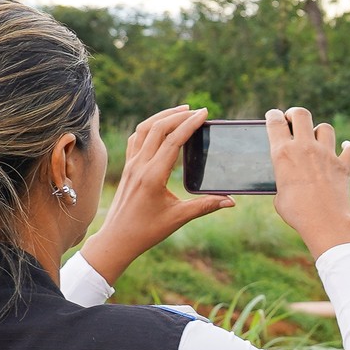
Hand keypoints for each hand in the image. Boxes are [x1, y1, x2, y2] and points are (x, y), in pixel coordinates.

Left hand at [81, 105, 233, 283]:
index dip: (189, 124)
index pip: (172, 141)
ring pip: (143, 129)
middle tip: (197, 111)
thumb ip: (206, 206)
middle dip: (178, 115)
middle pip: (157, 128)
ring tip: (180, 111)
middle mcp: (139, 165)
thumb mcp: (178, 218)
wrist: (117, 238)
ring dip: (162, 116)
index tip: (204, 114)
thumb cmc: (147, 231)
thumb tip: (231, 201)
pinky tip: (159, 126)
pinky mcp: (127, 167)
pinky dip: (149, 127)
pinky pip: (136, 138)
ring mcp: (131, 164)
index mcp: (153, 176)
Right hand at [266, 106, 349, 257]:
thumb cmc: (296, 212)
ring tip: (316, 139)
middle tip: (294, 121)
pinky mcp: (344, 165)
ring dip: (320, 131)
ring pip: (325, 127)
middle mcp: (305, 148)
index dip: (273, 115)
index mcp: (283, 153)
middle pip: (301, 114)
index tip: (274, 116)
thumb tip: (288, 178)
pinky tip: (344, 149)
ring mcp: (327, 154)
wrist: (324, 223)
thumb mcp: (279, 193)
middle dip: (295, 114)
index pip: (275, 122)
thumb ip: (283, 178)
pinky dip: (347, 148)